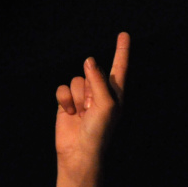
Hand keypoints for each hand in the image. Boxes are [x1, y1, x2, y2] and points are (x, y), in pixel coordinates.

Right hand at [55, 32, 129, 179]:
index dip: (122, 50)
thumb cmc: (99, 131)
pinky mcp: (68, 102)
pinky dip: (64, 99)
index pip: (119, 67)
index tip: (124, 34)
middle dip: (89, 87)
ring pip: (76, 80)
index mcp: (116, 93)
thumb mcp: (106, 104)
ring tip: (82, 113)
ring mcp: (84, 97)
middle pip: (91, 72)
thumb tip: (89, 60)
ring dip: (77, 96)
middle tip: (92, 108)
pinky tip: (70, 113)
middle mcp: (101, 92)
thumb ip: (98, 80)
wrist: (80, 151)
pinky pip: (63, 88)